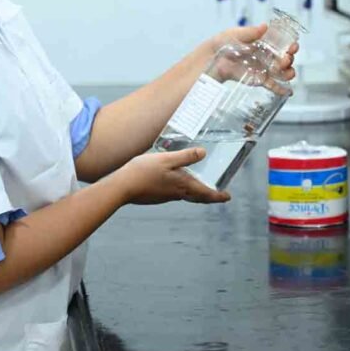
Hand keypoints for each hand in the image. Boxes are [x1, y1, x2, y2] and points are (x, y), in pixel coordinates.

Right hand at [110, 148, 230, 205]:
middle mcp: (176, 193)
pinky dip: (180, 189)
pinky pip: (173, 192)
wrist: (121, 188)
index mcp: (182, 185)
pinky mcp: (156, 195)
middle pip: (197, 196)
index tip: (228, 197)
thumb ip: (185, 156)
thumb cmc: (143, 172)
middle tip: (217, 193)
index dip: (218, 196)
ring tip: (199, 185)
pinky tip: (175, 181)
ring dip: (194, 191)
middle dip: (208, 195)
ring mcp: (165, 196)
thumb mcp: (166, 159)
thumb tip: (204, 153)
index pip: (205, 194)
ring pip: (185, 194)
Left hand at [209, 24, 299, 80]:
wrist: (210, 59)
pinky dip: (281, 88)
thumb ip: (250, 32)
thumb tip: (265, 26)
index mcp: (263, 42)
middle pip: (284, 58)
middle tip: (287, 59)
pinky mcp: (258, 80)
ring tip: (286, 72)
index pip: (282, 44)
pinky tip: (288, 91)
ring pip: (281, 72)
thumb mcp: (235, 34)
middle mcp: (266, 55)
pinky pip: (272, 85)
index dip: (290, 45)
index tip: (293, 47)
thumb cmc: (222, 43)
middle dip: (289, 59)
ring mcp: (263, 68)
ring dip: (288, 72)